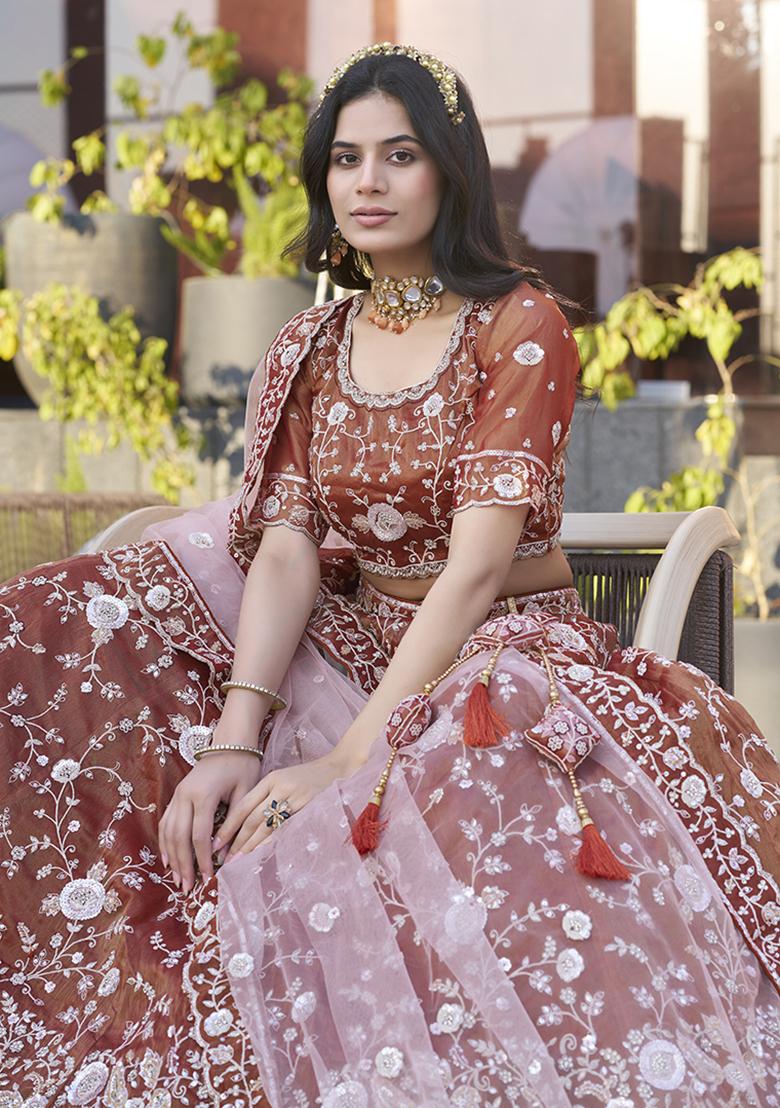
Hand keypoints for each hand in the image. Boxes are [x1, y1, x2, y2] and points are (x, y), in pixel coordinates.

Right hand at [158, 747, 262, 893]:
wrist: (231, 742)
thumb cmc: (243, 766)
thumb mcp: (246, 792)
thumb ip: (235, 822)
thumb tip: (224, 854)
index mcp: (204, 794)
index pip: (200, 835)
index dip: (203, 859)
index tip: (210, 878)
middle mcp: (185, 795)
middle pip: (179, 837)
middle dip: (183, 864)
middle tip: (187, 888)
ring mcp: (178, 794)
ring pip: (168, 831)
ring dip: (172, 857)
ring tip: (177, 879)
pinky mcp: (177, 795)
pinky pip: (166, 822)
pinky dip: (165, 841)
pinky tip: (168, 859)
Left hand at [216, 749, 361, 859]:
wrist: (339, 768)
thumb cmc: (309, 777)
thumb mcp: (284, 779)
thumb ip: (266, 796)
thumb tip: (245, 824)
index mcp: (271, 779)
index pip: (243, 806)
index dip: (228, 826)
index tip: (216, 842)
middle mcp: (279, 787)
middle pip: (252, 819)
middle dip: (236, 841)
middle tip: (223, 859)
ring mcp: (294, 798)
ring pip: (266, 826)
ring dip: (250, 846)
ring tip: (237, 861)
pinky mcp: (307, 808)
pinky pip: (285, 829)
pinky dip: (272, 843)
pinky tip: (262, 854)